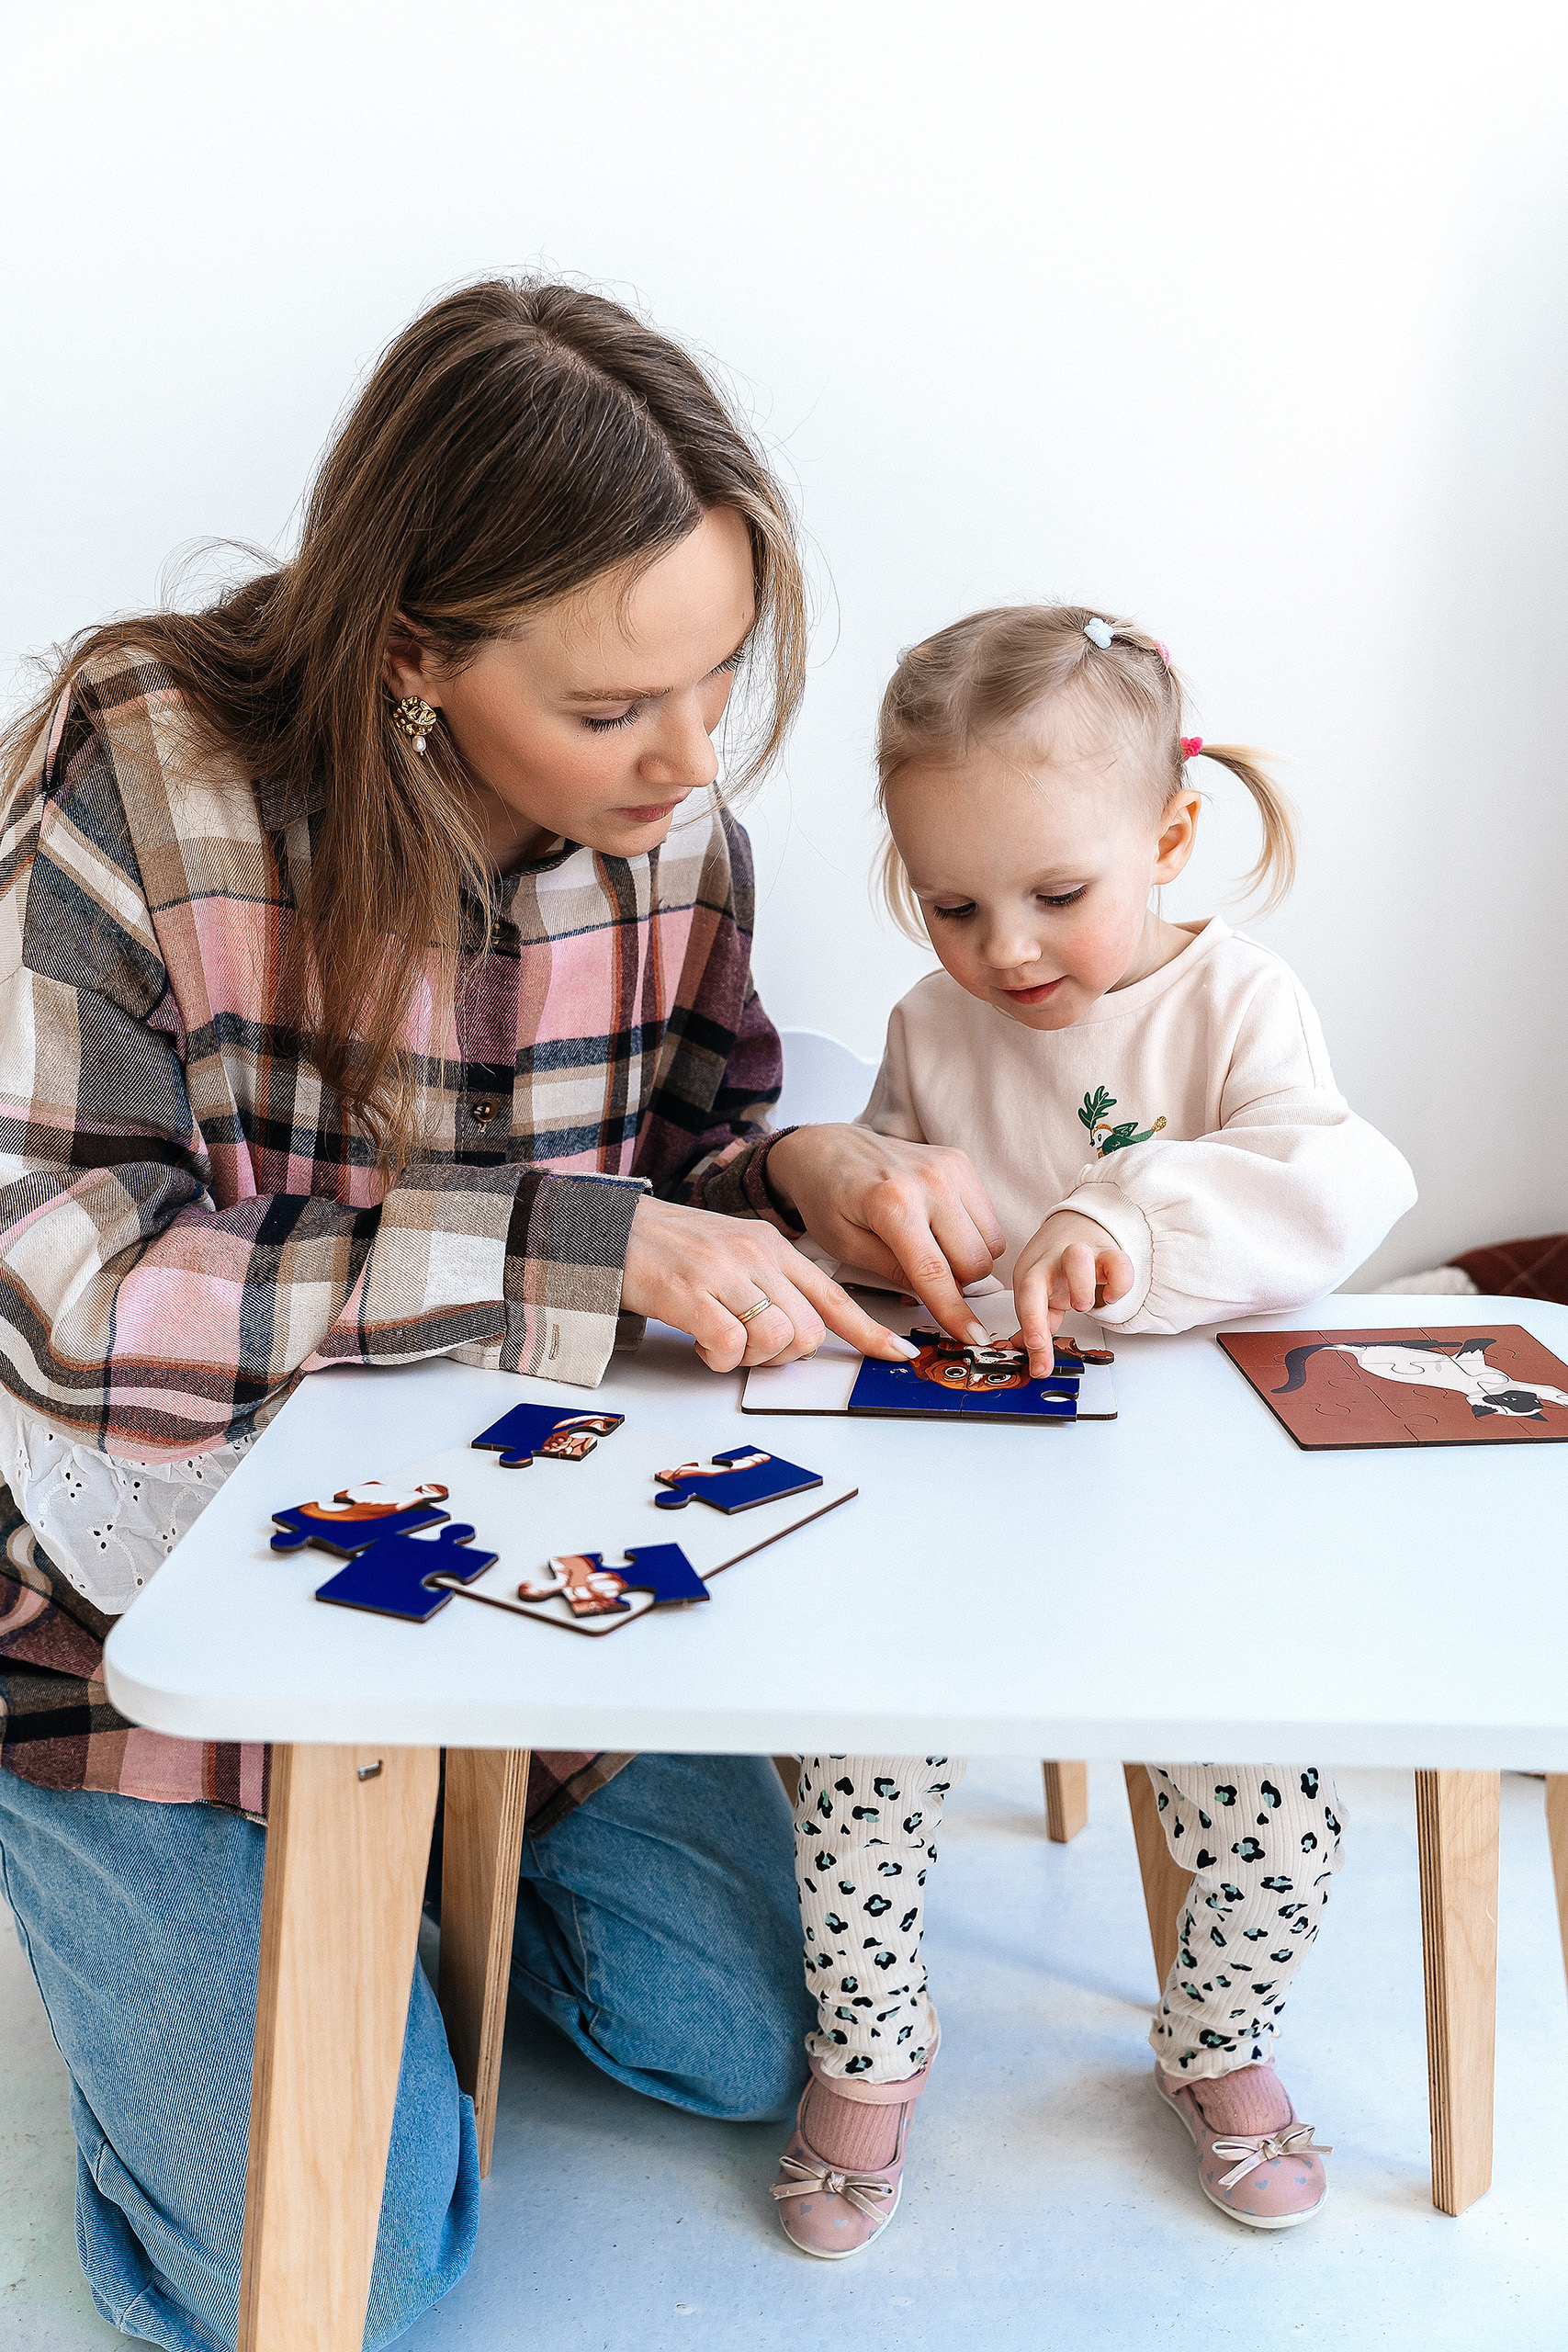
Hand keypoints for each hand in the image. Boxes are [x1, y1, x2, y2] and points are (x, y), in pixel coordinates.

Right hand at [621, 1194, 921, 1373]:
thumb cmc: (670, 1249)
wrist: (609, 1230)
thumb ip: (771, 1283)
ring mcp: (722, 1272)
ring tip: (722, 1343)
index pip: (834, 1295)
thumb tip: (801, 1330)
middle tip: (750, 1348)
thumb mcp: (734, 1252)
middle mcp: (755, 1254)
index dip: (869, 1331)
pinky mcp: (688, 1293)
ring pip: (776, 1340)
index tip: (896, 1353)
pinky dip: (718, 1358)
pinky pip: (729, 1346)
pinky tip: (701, 1344)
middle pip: (809, 1331)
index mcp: (772, 1246)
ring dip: (749, 1359)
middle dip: (786, 1357)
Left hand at [764, 1125, 1004, 1346]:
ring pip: (990, 1242)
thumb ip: (892, 1273)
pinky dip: (971, 1235)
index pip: (934, 1272)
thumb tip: (934, 1299)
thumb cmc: (827, 1197)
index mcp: (893, 1203)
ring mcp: (950, 1167)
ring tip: (930, 1250)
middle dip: (957, 1283)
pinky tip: (940, 1229)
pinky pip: (988, 1217)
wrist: (826, 1147)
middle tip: (923, 1276)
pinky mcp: (960, 1161)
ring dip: (968, 1259)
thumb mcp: (844, 1246)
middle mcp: (930, 1180)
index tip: (971, 1337)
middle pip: (974, 1260)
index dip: (954, 1311)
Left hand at [1009, 1209, 1134, 1378]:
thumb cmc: (1054, 1264)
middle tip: (1059, 1323)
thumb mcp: (1039, 1294)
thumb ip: (1037, 1325)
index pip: (1025, 1300)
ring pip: (1078, 1258)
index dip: (1030, 1328)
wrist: (1074, 1224)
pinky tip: (1112, 1297)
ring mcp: (1079, 1255)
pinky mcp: (1109, 1254)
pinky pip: (1119, 1262)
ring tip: (1085, 1306)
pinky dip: (1120, 1284)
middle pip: (1037, 1275)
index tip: (1038, 1360)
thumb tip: (1032, 1359)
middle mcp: (1050, 1263)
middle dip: (1039, 1308)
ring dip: (1081, 1285)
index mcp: (1031, 1275)